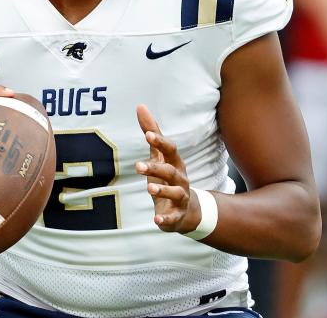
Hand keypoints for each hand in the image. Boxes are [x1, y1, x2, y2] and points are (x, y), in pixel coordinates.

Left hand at [135, 104, 199, 233]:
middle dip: (156, 168)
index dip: (160, 142)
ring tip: (149, 188)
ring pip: (175, 193)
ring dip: (163, 190)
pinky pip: (172, 218)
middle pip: (171, 172)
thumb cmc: (169, 178)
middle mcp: (180, 179)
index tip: (147, 135)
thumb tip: (140, 106)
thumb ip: (151, 133)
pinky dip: (165, 219)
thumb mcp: (159, 156)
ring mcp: (180, 198)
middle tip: (138, 166)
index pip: (170, 150)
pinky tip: (156, 220)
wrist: (187, 211)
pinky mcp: (176, 216)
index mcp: (175, 163)